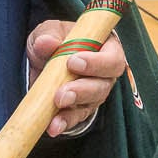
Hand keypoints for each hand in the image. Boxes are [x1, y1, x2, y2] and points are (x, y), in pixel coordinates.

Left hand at [26, 21, 126, 136]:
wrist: (44, 61)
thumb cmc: (56, 41)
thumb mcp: (50, 31)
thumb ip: (49, 34)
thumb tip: (46, 42)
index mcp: (106, 49)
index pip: (112, 58)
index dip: (97, 62)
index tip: (73, 62)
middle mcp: (105, 74)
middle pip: (104, 85)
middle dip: (83, 89)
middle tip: (63, 92)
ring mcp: (94, 94)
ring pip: (91, 103)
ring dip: (73, 107)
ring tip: (56, 106)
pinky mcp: (81, 109)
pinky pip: (75, 118)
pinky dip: (64, 122)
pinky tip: (53, 125)